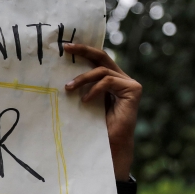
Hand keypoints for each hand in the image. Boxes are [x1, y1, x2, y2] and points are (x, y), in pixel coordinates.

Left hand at [63, 43, 141, 179]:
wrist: (110, 146)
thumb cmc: (95, 127)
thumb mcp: (85, 101)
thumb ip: (81, 87)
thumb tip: (61, 74)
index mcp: (110, 79)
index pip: (97, 60)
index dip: (83, 51)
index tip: (65, 47)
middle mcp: (121, 78)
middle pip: (102, 57)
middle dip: (83, 50)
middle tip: (66, 48)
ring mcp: (129, 83)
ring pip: (102, 70)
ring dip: (83, 78)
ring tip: (68, 88)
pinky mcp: (133, 90)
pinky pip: (109, 81)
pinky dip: (94, 89)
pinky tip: (85, 101)